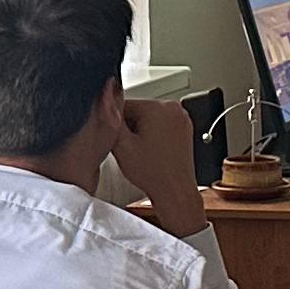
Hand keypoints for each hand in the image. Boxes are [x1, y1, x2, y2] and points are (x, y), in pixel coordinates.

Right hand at [110, 94, 205, 232]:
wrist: (175, 190)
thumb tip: (105, 97)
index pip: (123, 104)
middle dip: (130, 127)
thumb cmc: (153, 174)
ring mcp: (181, 117)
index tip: (121, 141)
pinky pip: (161, 124)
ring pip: (148, 118)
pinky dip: (154, 135)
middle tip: (133, 149)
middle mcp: (173, 108)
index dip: (116, 124)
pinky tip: (153, 151)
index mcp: (158, 107)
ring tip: (145, 152)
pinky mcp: (184, 127)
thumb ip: (110, 119)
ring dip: (142, 132)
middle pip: (137, 110)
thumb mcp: (121, 146)